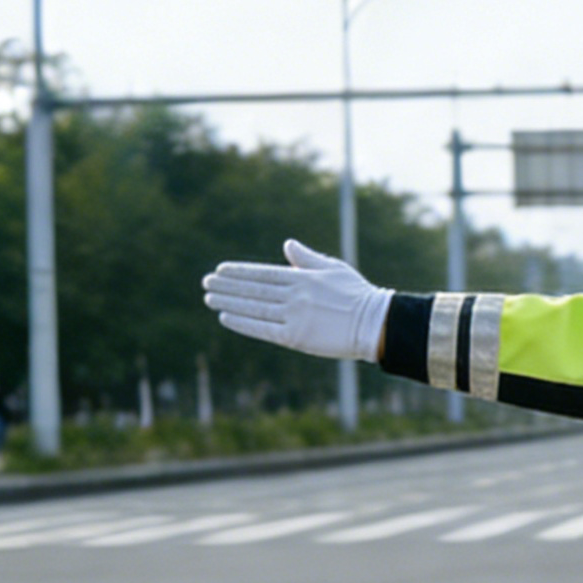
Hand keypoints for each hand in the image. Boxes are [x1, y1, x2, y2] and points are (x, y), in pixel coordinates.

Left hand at [202, 240, 392, 361]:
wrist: (376, 324)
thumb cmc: (358, 295)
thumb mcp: (334, 269)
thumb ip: (307, 258)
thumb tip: (288, 244)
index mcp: (303, 278)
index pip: (263, 273)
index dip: (239, 272)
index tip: (220, 270)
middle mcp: (295, 295)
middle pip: (253, 289)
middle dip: (227, 285)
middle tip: (207, 282)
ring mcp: (295, 317)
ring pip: (254, 307)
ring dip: (229, 302)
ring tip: (210, 297)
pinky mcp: (297, 338)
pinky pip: (262, 329)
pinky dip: (242, 323)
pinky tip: (226, 316)